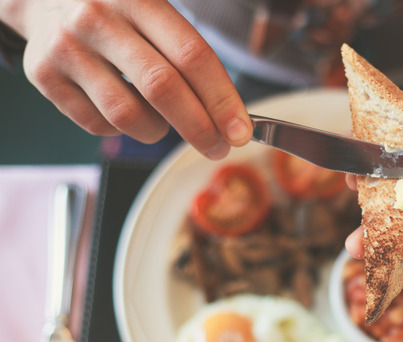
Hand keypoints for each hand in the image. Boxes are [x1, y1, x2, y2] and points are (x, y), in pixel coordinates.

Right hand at [8, 0, 251, 158]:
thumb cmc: (116, 9)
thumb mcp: (152, 8)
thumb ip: (188, 53)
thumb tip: (230, 116)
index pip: (192, 56)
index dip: (221, 99)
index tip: (240, 130)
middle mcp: (99, 19)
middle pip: (162, 88)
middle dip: (199, 128)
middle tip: (218, 147)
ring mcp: (68, 48)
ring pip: (127, 115)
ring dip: (157, 131)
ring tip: (163, 123)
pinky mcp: (44, 74)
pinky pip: (96, 124)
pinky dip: (120, 130)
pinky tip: (126, 111)